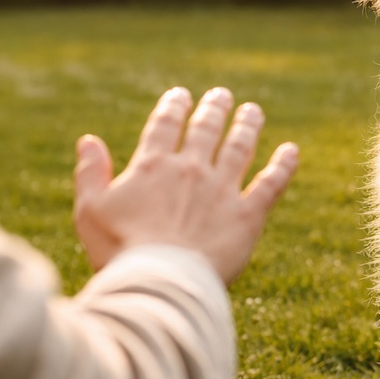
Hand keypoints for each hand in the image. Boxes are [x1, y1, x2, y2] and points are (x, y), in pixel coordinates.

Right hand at [72, 87, 298, 283]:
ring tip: (253, 112)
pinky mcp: (247, 215)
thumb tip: (88, 139)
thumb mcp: (90, 211)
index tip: (181, 96)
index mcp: (153, 165)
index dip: (174, 106)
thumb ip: (90, 173)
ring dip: (248, 125)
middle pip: (206, 128)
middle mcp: (191, 169)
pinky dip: (283, 165)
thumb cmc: (119, 252)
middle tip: (222, 96)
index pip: (165, 125)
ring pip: (240, 146)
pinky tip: (291, 151)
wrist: (160, 283)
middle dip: (214, 108)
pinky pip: (271, 183)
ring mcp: (222, 190)